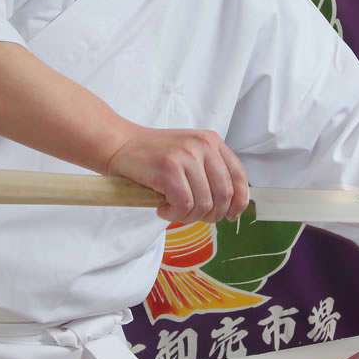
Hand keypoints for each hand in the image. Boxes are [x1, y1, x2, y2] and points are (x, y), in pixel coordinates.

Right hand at [106, 126, 249, 223]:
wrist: (119, 144)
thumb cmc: (153, 155)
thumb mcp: (189, 154)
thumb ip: (209, 170)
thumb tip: (228, 205)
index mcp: (212, 141)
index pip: (239, 175)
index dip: (239, 201)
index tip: (231, 215)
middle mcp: (203, 146)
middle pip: (224, 194)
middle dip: (212, 214)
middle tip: (194, 216)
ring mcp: (186, 156)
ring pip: (204, 203)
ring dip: (189, 216)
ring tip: (173, 210)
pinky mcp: (169, 169)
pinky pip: (184, 205)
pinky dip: (174, 214)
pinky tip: (162, 208)